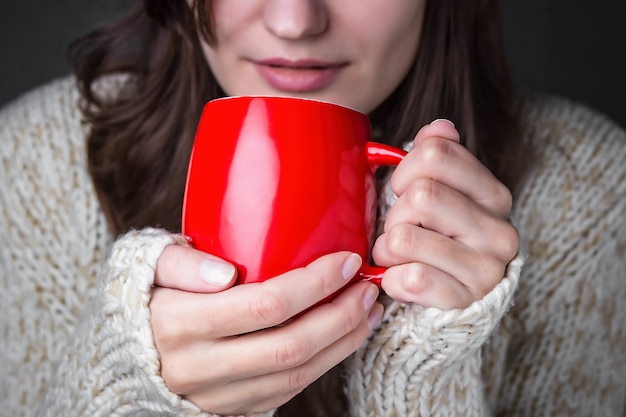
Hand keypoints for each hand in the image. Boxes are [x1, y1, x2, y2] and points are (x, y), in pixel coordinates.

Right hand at [150, 245, 382, 414]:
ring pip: (295, 375)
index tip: (345, 261)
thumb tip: (225, 273)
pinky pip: (289, 391)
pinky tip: (345, 337)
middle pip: (289, 346)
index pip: (264, 305)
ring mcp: (217, 395)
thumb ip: (182, 262)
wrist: (134, 350)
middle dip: (340, 315)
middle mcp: (197, 366)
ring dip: (342, 342)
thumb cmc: (154, 296)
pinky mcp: (234, 408)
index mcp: (178, 323)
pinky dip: (326, 363)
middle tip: (366, 288)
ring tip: (367, 312)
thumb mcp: (153, 266)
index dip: (314, 284)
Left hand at [372, 119, 518, 308]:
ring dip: (387, 248)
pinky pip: (408, 279)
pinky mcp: (465, 300)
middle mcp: (499, 230)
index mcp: (493, 194)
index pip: (437, 153)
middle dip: (394, 213)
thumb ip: (438, 157)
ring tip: (399, 255)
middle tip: (401, 227)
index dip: (406, 168)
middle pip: (420, 195)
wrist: (454, 298)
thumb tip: (441, 127)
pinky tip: (401, 278)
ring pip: (404, 238)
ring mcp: (487, 269)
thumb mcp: (439, 192)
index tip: (403, 187)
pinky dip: (391, 279)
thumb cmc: (437, 236)